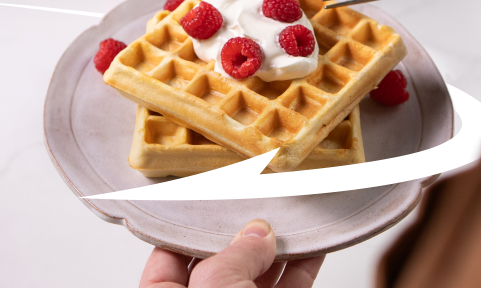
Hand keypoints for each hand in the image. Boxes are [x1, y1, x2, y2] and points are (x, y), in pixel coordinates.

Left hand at [139, 219, 324, 287]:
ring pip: (257, 279)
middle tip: (258, 204)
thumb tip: (256, 234)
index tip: (216, 202)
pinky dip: (302, 268)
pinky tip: (312, 247)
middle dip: (241, 236)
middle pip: (219, 266)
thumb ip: (233, 256)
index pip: (168, 261)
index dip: (192, 230)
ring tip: (292, 218)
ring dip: (278, 249)